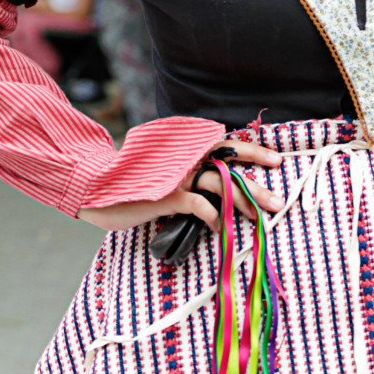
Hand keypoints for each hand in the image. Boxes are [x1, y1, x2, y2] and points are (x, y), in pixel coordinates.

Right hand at [77, 139, 283, 231]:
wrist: (96, 186)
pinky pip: (201, 206)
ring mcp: (176, 174)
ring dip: (242, 202)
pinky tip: (220, 229)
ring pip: (221, 185)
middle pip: (229, 167)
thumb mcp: (165, 170)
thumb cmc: (133, 182)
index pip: (226, 144)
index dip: (253, 150)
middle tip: (277, 201)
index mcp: (186, 147)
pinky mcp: (167, 194)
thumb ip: (190, 170)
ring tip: (257, 217)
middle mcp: (184, 157)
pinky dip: (214, 218)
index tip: (276, 160)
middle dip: (256, 186)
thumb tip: (221, 183)